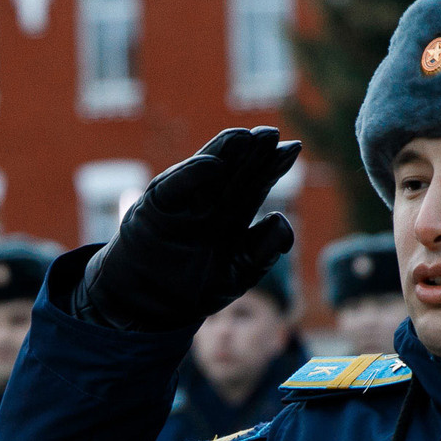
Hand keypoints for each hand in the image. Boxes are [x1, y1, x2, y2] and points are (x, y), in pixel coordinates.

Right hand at [77, 127, 299, 331]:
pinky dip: (191, 175)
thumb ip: (262, 251)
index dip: (274, 165)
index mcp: (232, 216)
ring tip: (243, 136)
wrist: (148, 308)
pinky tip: (212, 164)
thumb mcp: (238, 274)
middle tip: (271, 133)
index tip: (291, 148)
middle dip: (253, 153)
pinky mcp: (156, 208)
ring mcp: (183, 204)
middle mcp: (209, 204)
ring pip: (206, 172)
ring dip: (223, 152)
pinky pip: (175, 188)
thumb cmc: (194, 290)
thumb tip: (282, 221)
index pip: (256, 183)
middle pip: (235, 172)